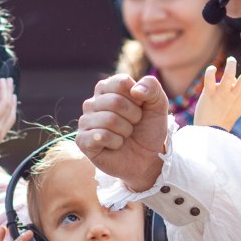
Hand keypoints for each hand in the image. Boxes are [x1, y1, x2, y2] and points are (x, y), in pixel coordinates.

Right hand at [77, 74, 168, 191]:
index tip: (140, 108)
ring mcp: (85, 121)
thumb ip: (152, 87)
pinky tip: (116, 145)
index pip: (121, 82)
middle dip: (133, 116)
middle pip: (115, 101)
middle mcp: (92, 102)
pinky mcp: (82, 140)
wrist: (147, 158)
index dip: (137, 98)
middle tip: (133, 125)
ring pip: (109, 120)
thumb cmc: (148, 129)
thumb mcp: (158, 105)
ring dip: (126, 131)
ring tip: (125, 135)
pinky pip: (100, 136)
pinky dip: (116, 142)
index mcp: (107, 88)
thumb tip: (135, 90)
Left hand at [193, 55, 240, 128]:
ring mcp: (222, 95)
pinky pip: (209, 78)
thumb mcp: (239, 107)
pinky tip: (211, 68)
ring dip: (231, 64)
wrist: (210, 132)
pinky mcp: (209, 94)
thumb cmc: (224, 118)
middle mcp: (235, 96)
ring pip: (229, 74)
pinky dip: (210, 70)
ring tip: (231, 60)